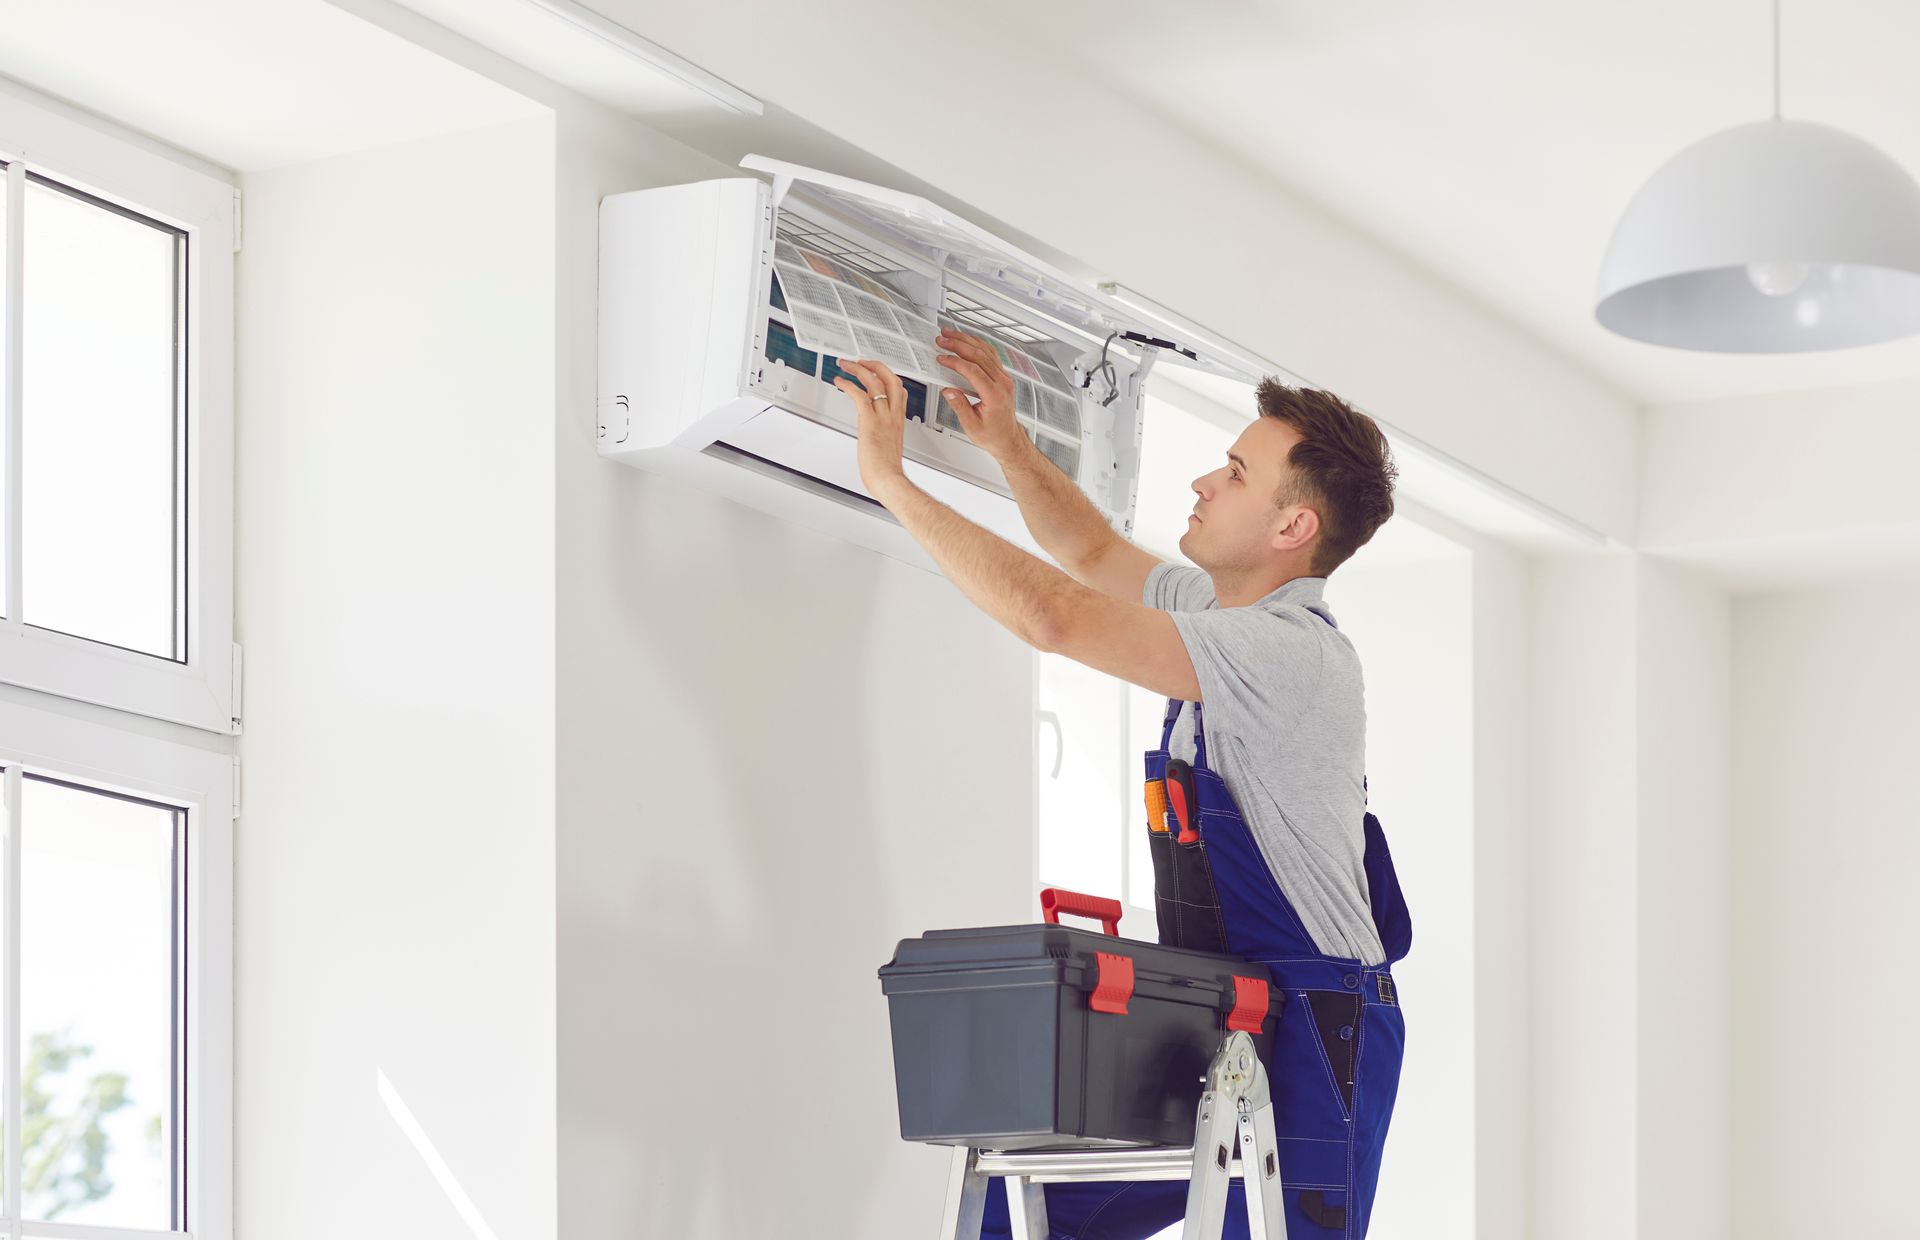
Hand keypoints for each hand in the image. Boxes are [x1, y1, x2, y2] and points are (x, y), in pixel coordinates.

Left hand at [833, 358, 915, 503]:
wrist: (889, 480)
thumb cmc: (887, 470)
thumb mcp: (890, 447)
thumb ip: (884, 437)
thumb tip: (875, 438)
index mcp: (898, 420)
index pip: (899, 389)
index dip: (888, 376)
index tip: (876, 371)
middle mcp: (893, 414)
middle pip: (890, 378)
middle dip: (875, 365)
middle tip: (862, 361)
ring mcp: (883, 417)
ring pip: (875, 382)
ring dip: (859, 369)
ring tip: (847, 365)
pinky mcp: (870, 422)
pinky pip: (860, 396)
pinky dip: (849, 384)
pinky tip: (840, 381)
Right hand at [935, 330, 1025, 461]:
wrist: (1007, 438)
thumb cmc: (992, 434)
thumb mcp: (971, 426)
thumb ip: (959, 406)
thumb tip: (948, 391)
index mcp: (995, 395)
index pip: (973, 371)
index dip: (955, 362)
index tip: (942, 358)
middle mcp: (1002, 383)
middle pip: (980, 356)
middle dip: (958, 344)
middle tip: (942, 339)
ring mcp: (1004, 378)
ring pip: (986, 351)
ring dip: (967, 340)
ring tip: (951, 334)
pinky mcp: (1002, 376)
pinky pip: (991, 354)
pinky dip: (977, 344)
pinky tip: (967, 340)